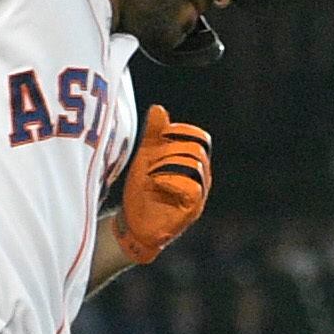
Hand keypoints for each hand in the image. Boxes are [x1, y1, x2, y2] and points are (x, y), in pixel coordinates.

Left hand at [111, 106, 212, 264]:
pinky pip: (192, 188)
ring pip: (195, 166)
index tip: (162, 134)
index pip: (200, 138)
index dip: (182, 131)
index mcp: (193, 163)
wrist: (132, 225)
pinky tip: (155, 183)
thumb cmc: (142, 192)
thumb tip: (158, 108)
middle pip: (196, 150)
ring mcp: (198, 196)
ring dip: (168, 164)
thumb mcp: (146, 158)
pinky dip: (171, 180)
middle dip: (171, 149)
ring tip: (150, 174)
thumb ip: (154, 136)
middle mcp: (201, 179)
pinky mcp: (192, 210)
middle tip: (150, 159)